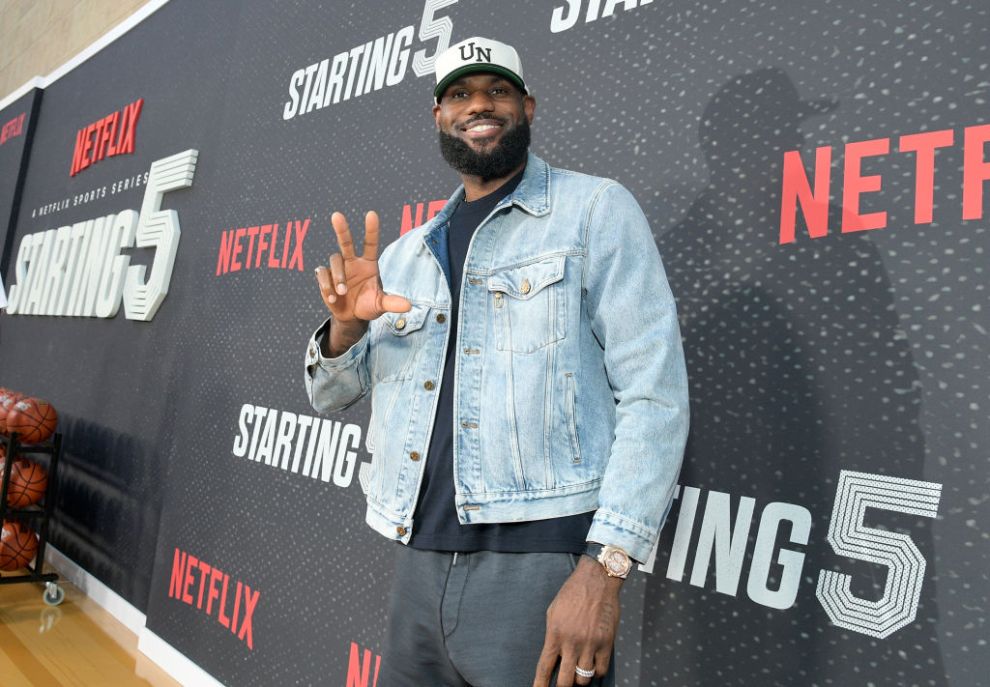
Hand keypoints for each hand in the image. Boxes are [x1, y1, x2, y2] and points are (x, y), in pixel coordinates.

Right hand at [315, 211, 410, 355]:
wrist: (351, 317)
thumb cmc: (368, 306)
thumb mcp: (381, 305)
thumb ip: (392, 303)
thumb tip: (408, 306)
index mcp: (368, 264)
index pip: (370, 244)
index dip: (371, 230)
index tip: (371, 214)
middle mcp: (352, 262)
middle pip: (346, 241)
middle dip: (341, 229)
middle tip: (337, 215)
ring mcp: (338, 268)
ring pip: (334, 260)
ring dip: (338, 276)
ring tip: (343, 292)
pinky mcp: (326, 277)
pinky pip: (322, 273)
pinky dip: (326, 285)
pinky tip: (333, 298)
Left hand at [533, 556, 621, 686]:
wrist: (596, 580)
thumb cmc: (573, 593)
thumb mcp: (553, 612)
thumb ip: (553, 635)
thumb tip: (552, 655)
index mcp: (555, 633)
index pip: (544, 667)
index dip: (540, 685)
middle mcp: (572, 642)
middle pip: (565, 681)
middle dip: (563, 686)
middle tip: (563, 683)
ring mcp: (590, 644)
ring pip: (584, 679)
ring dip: (580, 679)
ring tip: (579, 671)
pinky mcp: (606, 642)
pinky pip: (601, 670)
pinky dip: (597, 672)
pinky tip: (593, 664)